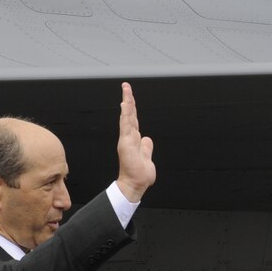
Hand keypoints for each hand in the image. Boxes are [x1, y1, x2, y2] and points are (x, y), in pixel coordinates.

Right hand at [116, 82, 155, 201]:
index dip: (132, 108)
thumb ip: (146, 147)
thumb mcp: (146, 156)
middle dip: (128, 99)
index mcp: (134, 140)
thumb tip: (147, 139)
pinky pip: (126, 125)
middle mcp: (129, 138)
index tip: (130, 96)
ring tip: (126, 91)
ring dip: (127, 102)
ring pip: (127, 117)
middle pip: (129, 114)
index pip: (133, 120)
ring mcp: (127, 139)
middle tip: (126, 86)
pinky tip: (125, 104)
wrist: (135, 184)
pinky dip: (125, 114)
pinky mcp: (126, 143)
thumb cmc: (139, 174)